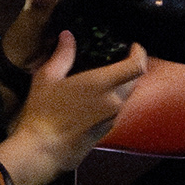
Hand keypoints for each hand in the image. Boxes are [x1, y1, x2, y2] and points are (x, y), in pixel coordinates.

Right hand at [5, 29, 144, 182]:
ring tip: (106, 77)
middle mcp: (114, 101)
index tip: (134, 46)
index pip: (136, 67)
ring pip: (126, 96)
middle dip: (132, 67)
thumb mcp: (47, 78)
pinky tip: (96, 98)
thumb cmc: (44, 111)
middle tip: (119, 58)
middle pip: (135, 80)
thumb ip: (62, 55)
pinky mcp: (107, 130)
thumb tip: (68, 35)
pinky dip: (113, 99)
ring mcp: (112, 117)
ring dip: (122, 84)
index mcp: (101, 84)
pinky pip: (117, 109)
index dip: (140, 54)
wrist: (44, 149)